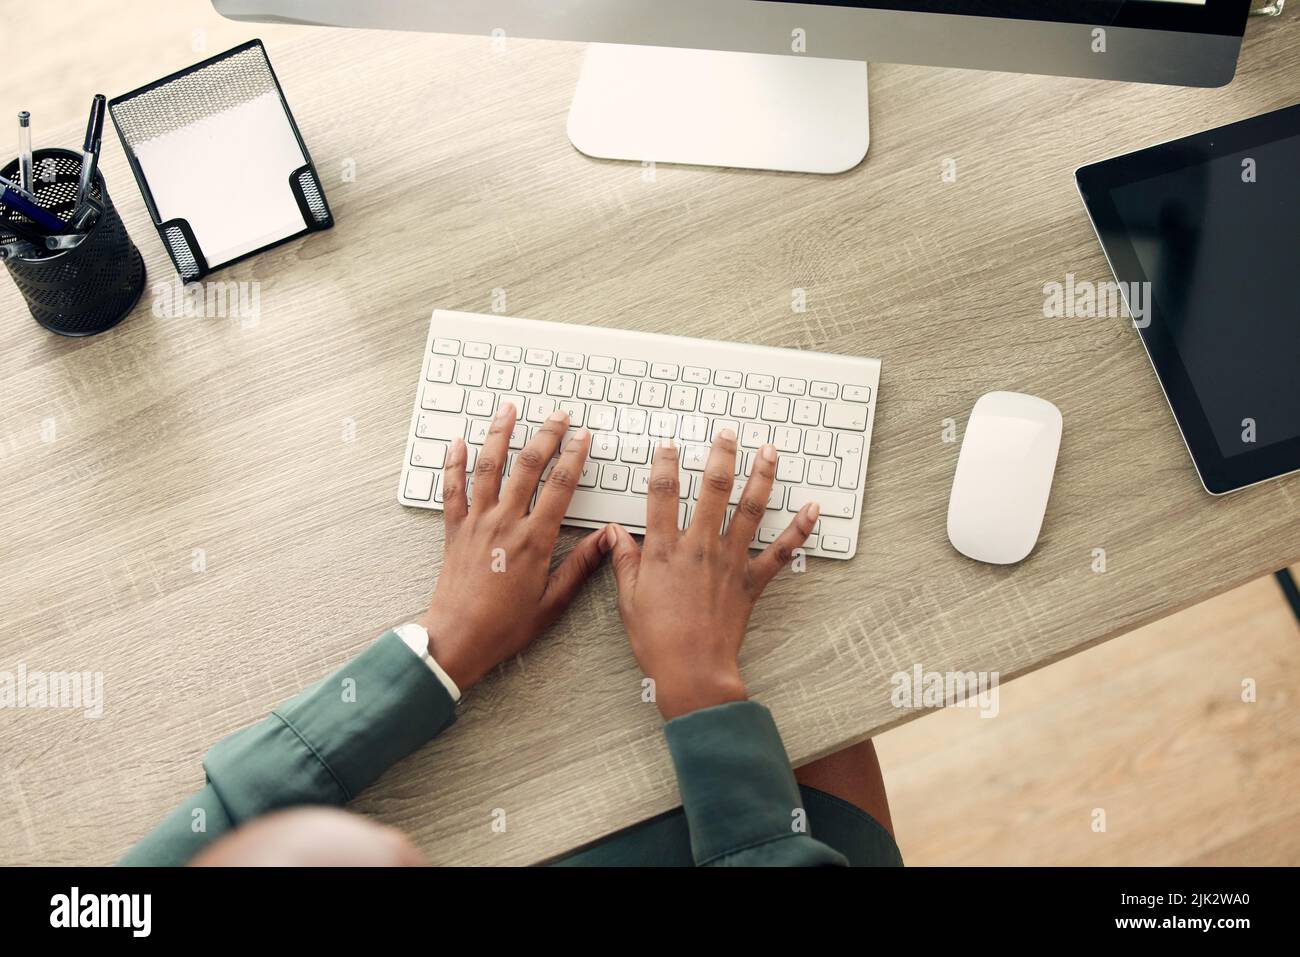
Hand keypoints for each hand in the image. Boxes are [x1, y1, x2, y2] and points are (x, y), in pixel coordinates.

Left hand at [418, 404, 609, 690]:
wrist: (458, 638)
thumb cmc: (506, 626)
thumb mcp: (554, 601)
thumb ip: (581, 566)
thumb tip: (608, 538)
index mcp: (533, 541)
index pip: (560, 487)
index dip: (574, 457)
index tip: (583, 436)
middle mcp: (504, 524)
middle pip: (527, 467)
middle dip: (545, 436)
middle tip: (558, 415)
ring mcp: (477, 523)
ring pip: (488, 468)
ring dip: (500, 435)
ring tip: (509, 410)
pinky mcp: (455, 530)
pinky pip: (452, 490)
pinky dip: (453, 464)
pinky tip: (457, 443)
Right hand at [607, 430, 819, 719]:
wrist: (693, 672)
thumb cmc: (657, 640)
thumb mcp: (628, 599)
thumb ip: (624, 561)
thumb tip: (612, 533)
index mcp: (664, 551)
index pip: (661, 495)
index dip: (663, 465)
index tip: (667, 445)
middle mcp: (699, 548)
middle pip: (712, 489)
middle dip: (721, 456)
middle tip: (727, 433)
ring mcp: (729, 562)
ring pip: (749, 509)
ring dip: (761, 476)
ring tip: (768, 451)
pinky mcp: (751, 581)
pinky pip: (780, 551)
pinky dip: (799, 529)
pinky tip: (812, 508)